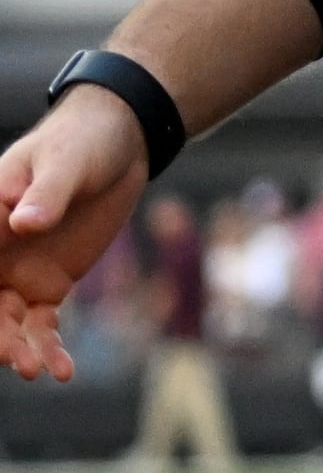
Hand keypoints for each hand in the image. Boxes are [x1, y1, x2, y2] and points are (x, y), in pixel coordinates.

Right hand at [0, 89, 159, 382]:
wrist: (120, 144)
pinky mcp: (49, 284)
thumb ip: (46, 193)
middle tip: (11, 358)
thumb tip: (21, 223)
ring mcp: (17, 272)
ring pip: (7, 321)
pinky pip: (42, 323)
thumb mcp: (67, 161)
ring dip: (17, 348)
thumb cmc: (81, 142)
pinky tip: (62, 369)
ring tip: (35, 370)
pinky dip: (48, 346)